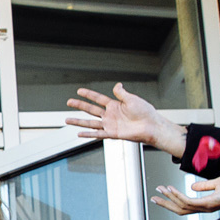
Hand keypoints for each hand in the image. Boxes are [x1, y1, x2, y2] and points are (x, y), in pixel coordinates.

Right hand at [65, 83, 185, 156]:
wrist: (152, 126)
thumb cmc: (145, 112)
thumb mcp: (132, 99)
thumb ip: (121, 93)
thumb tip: (117, 85)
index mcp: (115, 105)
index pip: (98, 98)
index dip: (88, 94)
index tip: (79, 91)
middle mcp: (111, 115)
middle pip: (91, 110)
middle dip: (79, 106)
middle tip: (69, 102)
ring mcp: (110, 125)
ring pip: (90, 123)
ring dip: (79, 121)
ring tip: (67, 120)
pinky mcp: (113, 134)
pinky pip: (98, 134)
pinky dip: (88, 134)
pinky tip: (79, 134)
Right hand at [154, 174, 219, 215]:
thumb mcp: (218, 183)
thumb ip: (204, 186)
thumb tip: (192, 185)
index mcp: (206, 204)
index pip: (185, 205)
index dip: (172, 200)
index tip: (162, 192)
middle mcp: (205, 208)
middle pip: (180, 210)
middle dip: (166, 204)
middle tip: (153, 197)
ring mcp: (207, 207)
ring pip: (182, 206)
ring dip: (169, 197)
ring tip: (159, 188)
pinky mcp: (209, 204)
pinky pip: (189, 201)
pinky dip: (178, 195)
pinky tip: (171, 188)